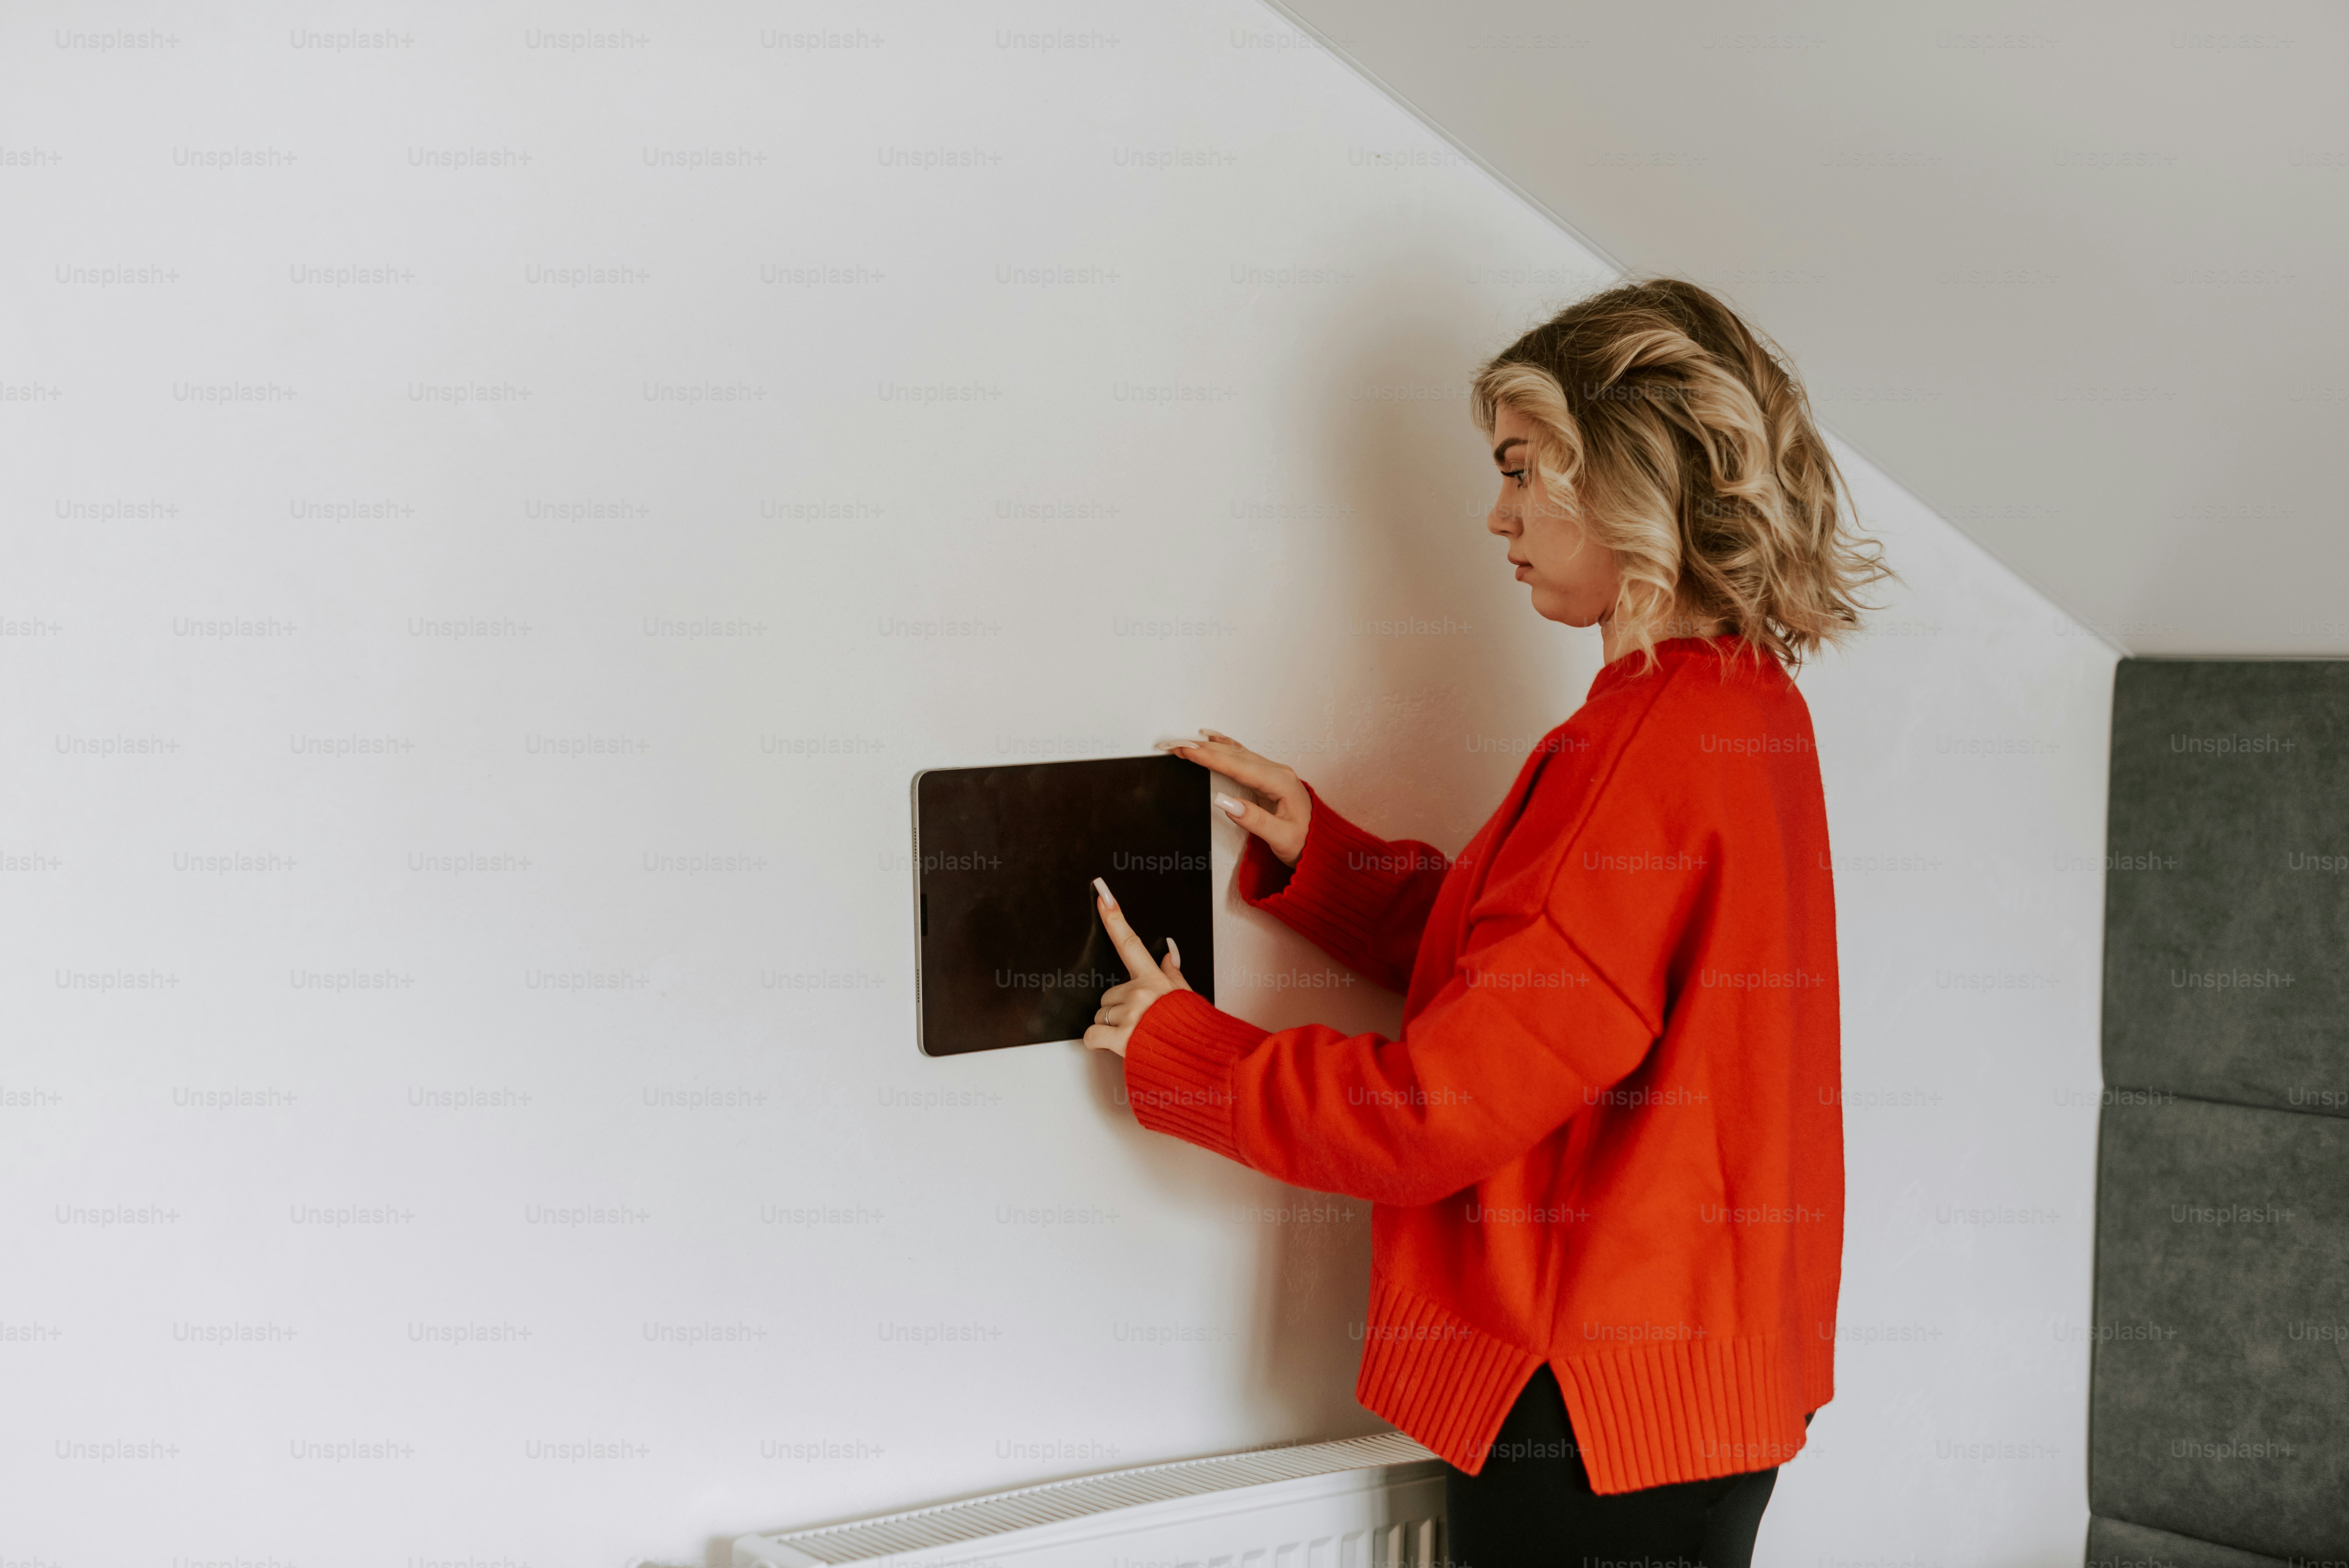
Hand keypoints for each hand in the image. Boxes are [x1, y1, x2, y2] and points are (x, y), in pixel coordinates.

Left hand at [1081, 876, 1190, 1057]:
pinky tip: (1114, 1046)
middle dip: (1118, 1008)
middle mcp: (1140, 993)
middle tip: (1140, 1022)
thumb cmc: (1195, 1030)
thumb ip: (1172, 974)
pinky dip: (1097, 1042)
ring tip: (1135, 1036)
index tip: (1102, 896)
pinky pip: (1091, 1036)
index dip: (1115, 918)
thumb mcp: (1187, 996)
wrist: (1203, 1060)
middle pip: (1108, 995)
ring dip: (1109, 1027)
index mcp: (1154, 979)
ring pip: (1099, 1015)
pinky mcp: (1121, 1039)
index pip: (1130, 943)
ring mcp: (1130, 1015)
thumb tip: (1168, 953)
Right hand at [1157, 728, 1310, 867]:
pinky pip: (1241, 756)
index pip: (1238, 766)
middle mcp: (1277, 772)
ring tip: (1182, 743)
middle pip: (1233, 755)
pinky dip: (1223, 746)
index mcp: (1280, 783)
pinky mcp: (1268, 776)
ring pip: (1235, 753)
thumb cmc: (1304, 842)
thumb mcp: (1282, 838)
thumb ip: (1254, 820)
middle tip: (1172, 745)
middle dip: (1201, 748)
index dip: (1209, 758)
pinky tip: (1211, 737)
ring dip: (1207, 747)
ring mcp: (1273, 772)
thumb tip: (1225, 802)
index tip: (1186, 752)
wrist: (1321, 845)